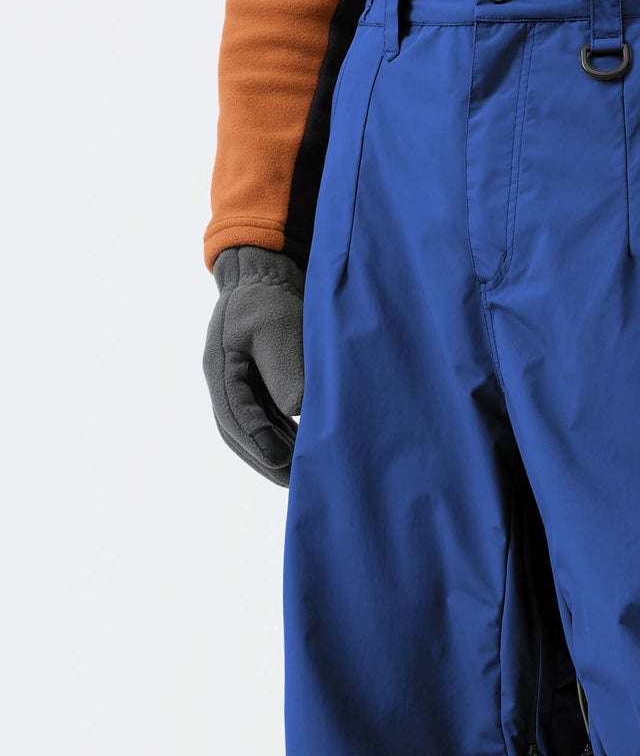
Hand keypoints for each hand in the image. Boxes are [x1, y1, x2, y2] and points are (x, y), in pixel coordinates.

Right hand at [203, 245, 305, 484]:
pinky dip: (279, 438)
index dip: (258, 442)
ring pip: (249, 431)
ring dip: (273, 453)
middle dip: (265, 460)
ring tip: (303, 474)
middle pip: (237, 433)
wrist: (266, 272)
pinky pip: (262, 420)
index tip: (282, 462)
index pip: (235, 416)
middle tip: (296, 483)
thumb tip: (296, 411)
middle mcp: (223, 381)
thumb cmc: (271, 297)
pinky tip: (301, 450)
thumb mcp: (279, 328)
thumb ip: (285, 370)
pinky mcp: (253, 383)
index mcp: (221, 369)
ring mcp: (236, 384)